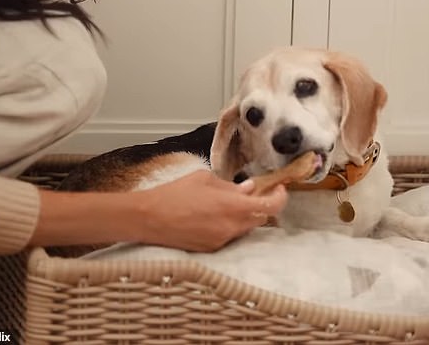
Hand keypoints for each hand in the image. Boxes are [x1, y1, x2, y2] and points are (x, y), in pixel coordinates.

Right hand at [136, 170, 287, 251]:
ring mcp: (222, 240)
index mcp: (232, 206)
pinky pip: (230, 236)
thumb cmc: (174, 194)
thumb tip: (249, 188)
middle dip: (260, 206)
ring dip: (244, 216)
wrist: (148, 218)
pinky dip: (229, 226)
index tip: (279, 189)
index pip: (270, 206)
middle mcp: (231, 227)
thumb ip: (230, 186)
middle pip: (260, 219)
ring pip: (245, 229)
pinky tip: (212, 217)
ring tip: (226, 204)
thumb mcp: (204, 179)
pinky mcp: (212, 249)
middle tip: (252, 194)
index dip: (280, 198)